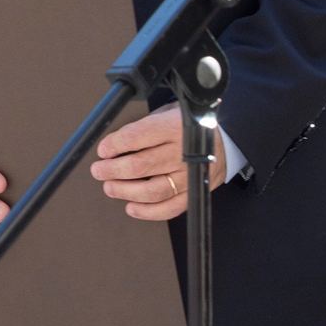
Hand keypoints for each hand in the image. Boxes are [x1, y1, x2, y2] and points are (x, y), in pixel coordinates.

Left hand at [91, 102, 225, 220]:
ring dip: (125, 192)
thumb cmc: (189, 125)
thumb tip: (112, 146)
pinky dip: (147, 212)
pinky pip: (169, 208)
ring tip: (110, 187)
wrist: (227, 138)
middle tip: (98, 171)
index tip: (102, 150)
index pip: (136, 137)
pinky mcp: (194, 193)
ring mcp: (189, 175)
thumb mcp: (167, 114)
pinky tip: (131, 207)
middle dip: (112, 170)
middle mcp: (182, 152)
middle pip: (140, 165)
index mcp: (173, 126)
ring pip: (152, 190)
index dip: (114, 145)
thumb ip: (143, 128)